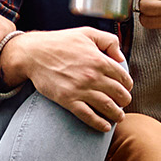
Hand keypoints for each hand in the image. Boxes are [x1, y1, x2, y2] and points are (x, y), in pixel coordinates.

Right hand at [0, 28, 132, 130]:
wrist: (33, 53)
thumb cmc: (59, 42)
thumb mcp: (86, 33)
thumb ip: (108, 41)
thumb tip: (120, 57)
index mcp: (100, 60)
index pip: (123, 78)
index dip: (127, 85)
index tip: (125, 88)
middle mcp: (93, 76)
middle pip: (119, 94)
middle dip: (125, 101)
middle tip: (123, 103)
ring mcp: (80, 90)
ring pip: (107, 107)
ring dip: (117, 115)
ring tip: (118, 117)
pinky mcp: (68, 100)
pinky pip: (88, 116)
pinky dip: (99, 124)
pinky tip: (105, 127)